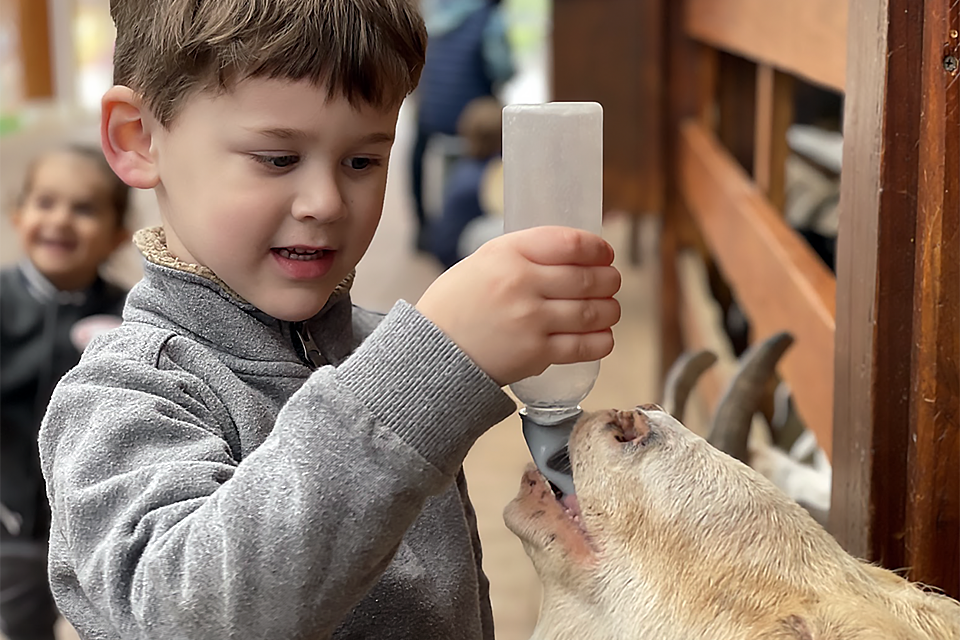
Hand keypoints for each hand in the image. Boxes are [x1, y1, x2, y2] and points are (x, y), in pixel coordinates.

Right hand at [416, 226, 621, 385]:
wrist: (432, 350)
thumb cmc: (457, 303)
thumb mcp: (482, 261)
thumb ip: (524, 254)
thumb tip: (574, 253)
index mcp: (508, 254)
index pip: (571, 243)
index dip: (598, 249)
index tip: (604, 254)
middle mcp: (522, 284)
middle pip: (588, 278)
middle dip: (609, 280)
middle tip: (610, 282)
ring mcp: (531, 321)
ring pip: (593, 312)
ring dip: (610, 309)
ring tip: (609, 309)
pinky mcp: (536, 354)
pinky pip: (585, 346)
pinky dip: (602, 340)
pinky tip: (602, 335)